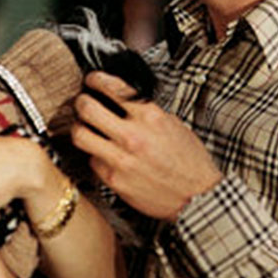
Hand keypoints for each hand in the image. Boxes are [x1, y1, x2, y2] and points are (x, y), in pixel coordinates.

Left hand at [72, 71, 221, 220]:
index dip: (96, 79)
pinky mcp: (113, 180)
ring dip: (80, 128)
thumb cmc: (190, 163)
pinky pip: (92, 161)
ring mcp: (120, 159)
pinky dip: (94, 155)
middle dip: (81, 101)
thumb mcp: (174, 125)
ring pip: (80, 135)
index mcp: (150, 117)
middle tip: (82, 102)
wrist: (197, 198)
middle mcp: (133, 136)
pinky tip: (102, 154)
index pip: (113, 88)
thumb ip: (147, 112)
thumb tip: (125, 102)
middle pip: (87, 108)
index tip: (92, 80)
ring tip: (84, 127)